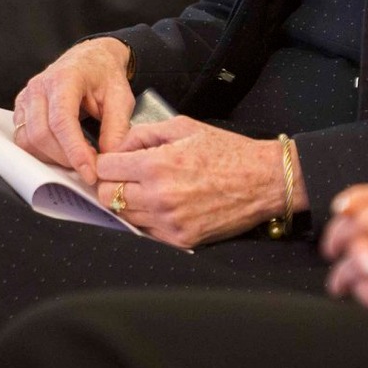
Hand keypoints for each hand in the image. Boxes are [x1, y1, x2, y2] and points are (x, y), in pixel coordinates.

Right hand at [13, 38, 134, 185]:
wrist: (91, 58)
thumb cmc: (105, 75)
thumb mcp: (121, 98)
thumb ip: (116, 128)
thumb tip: (109, 159)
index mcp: (65, 78)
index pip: (62, 121)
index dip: (74, 151)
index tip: (90, 172)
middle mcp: (39, 87)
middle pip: (41, 134)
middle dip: (64, 158)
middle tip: (88, 168)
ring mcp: (26, 97)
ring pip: (28, 140)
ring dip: (51, 157)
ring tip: (76, 158)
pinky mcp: (22, 108)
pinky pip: (23, 138)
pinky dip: (40, 151)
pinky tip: (61, 151)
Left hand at [92, 116, 300, 248]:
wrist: (263, 180)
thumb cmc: (227, 151)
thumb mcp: (183, 127)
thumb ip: (144, 133)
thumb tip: (118, 146)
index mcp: (157, 165)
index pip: (104, 168)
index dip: (107, 162)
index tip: (114, 162)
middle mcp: (159, 196)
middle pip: (106, 196)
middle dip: (111, 183)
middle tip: (127, 176)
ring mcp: (169, 222)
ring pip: (123, 216)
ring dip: (129, 202)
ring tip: (149, 189)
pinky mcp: (180, 240)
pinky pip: (147, 231)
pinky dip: (149, 218)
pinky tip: (164, 205)